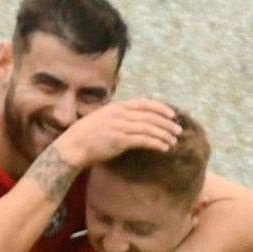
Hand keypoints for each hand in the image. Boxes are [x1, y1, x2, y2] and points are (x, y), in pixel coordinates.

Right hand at [53, 99, 180, 167]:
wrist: (74, 145)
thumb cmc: (88, 135)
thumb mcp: (104, 118)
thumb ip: (120, 117)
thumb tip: (136, 121)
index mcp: (118, 106)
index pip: (144, 103)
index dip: (161, 108)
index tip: (172, 114)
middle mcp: (120, 114)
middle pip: (150, 116)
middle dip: (167, 123)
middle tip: (178, 130)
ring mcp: (120, 126)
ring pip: (149, 128)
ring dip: (164, 135)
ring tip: (173, 141)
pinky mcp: (120, 139)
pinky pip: (143, 140)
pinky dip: (156, 143)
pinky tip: (164, 148)